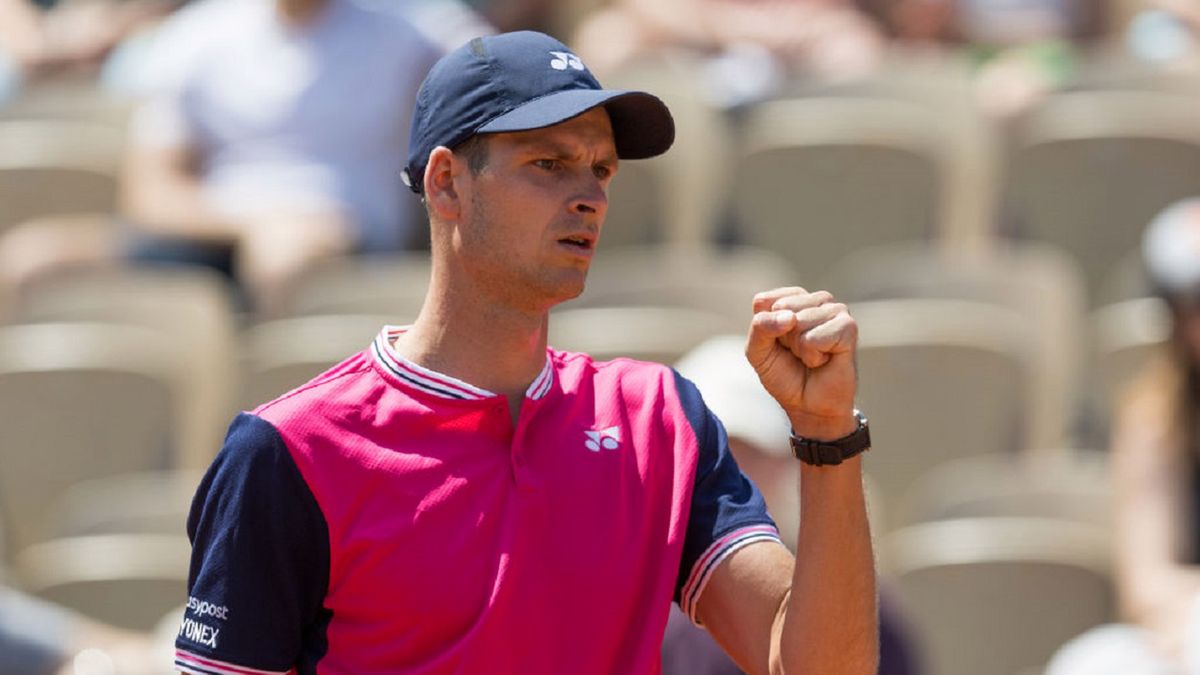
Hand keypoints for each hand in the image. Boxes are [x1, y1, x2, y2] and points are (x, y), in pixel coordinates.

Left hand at [745, 287, 857, 438]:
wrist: (810, 406)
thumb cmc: (785, 375)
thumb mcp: (758, 351)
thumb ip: (760, 327)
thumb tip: (790, 318)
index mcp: (793, 298)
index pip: (763, 301)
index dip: (764, 330)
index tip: (779, 345)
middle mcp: (817, 299)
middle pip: (782, 309)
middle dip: (783, 338)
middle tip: (798, 353)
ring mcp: (836, 310)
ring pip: (798, 322)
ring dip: (799, 348)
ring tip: (812, 357)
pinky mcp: (848, 327)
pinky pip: (813, 338)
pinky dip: (812, 356)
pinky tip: (824, 360)